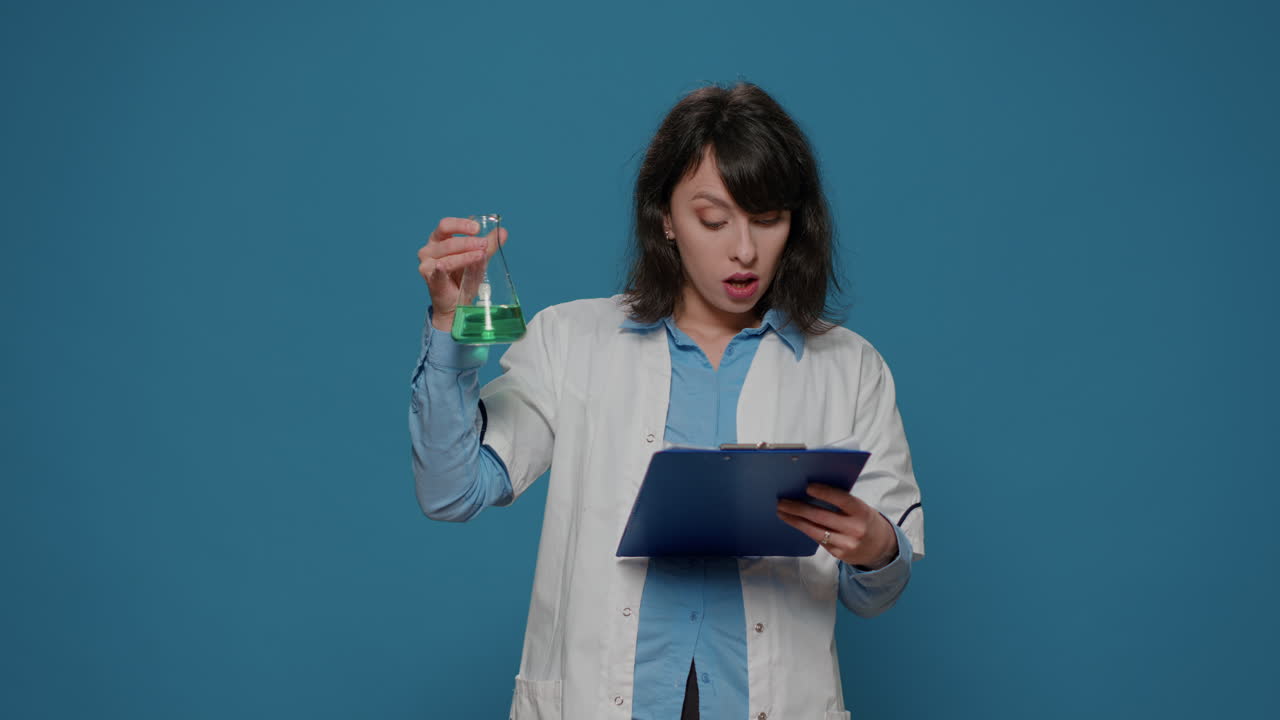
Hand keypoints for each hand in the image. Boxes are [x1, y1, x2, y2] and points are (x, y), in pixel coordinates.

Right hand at [416, 217, 508, 331]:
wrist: (457, 303)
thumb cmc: (464, 278)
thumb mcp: (478, 258)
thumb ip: (488, 245)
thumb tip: (502, 232)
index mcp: (438, 239)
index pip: (446, 225)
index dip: (461, 225)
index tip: (477, 228)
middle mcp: (429, 249)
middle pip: (448, 242)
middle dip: (468, 242)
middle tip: (484, 244)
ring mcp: (426, 264)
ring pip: (447, 257)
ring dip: (465, 256)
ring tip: (480, 255)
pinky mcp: (428, 279)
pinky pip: (436, 272)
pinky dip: (440, 269)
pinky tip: (442, 266)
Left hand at [777, 484, 897, 569]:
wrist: (881, 547)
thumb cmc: (865, 520)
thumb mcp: (860, 507)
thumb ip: (841, 501)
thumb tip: (811, 489)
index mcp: (862, 512)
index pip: (842, 500)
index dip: (824, 493)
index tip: (807, 486)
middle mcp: (855, 529)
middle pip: (822, 517)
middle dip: (798, 508)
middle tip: (782, 501)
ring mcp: (847, 544)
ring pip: (815, 531)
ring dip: (796, 521)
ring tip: (781, 512)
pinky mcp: (840, 555)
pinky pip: (818, 541)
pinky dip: (805, 530)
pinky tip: (795, 523)